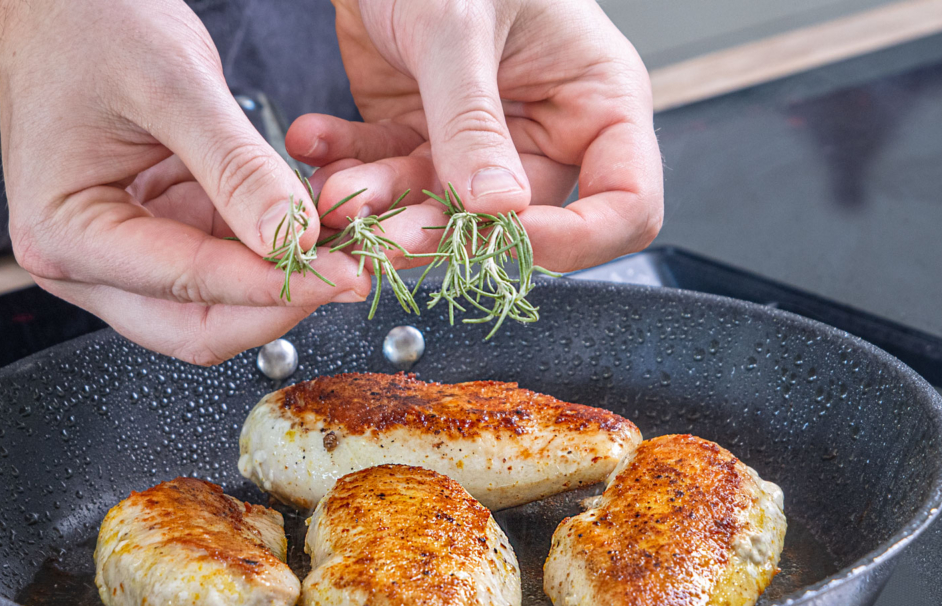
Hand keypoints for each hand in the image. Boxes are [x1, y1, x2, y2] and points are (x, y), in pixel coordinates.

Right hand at [0, 0, 368, 363]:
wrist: (56, 4)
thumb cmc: (88, 24)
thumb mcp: (174, 85)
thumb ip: (236, 168)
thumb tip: (292, 241)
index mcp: (64, 232)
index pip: (189, 283)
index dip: (275, 286)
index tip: (343, 276)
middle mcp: (79, 261)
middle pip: (196, 327)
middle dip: (277, 306)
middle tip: (350, 277)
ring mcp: (114, 258)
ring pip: (211, 309)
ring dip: (277, 287)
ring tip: (339, 251)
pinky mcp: (149, 240)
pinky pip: (217, 270)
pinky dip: (264, 258)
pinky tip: (308, 233)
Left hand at [287, 0, 662, 271]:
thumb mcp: (458, 28)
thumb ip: (472, 120)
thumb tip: (497, 207)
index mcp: (596, 102)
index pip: (625, 206)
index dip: (573, 240)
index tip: (504, 234)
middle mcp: (545, 132)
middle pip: (512, 223)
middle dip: (441, 228)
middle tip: (383, 229)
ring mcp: (480, 143)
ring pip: (439, 210)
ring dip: (381, 204)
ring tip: (334, 187)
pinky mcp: (423, 139)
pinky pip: (389, 177)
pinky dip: (350, 167)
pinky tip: (317, 142)